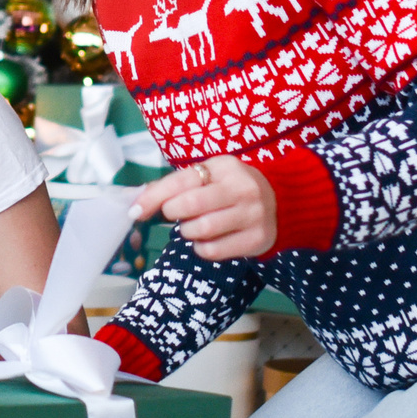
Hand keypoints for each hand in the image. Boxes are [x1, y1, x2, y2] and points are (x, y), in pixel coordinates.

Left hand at [131, 157, 277, 260]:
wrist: (281, 201)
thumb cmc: (231, 188)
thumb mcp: (209, 176)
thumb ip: (174, 186)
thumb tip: (137, 204)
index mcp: (225, 166)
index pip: (181, 180)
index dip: (154, 197)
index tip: (135, 211)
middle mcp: (242, 189)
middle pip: (191, 206)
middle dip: (173, 214)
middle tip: (175, 215)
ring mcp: (253, 215)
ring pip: (201, 230)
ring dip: (187, 232)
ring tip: (193, 227)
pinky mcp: (257, 240)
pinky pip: (214, 251)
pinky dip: (201, 248)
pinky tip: (206, 240)